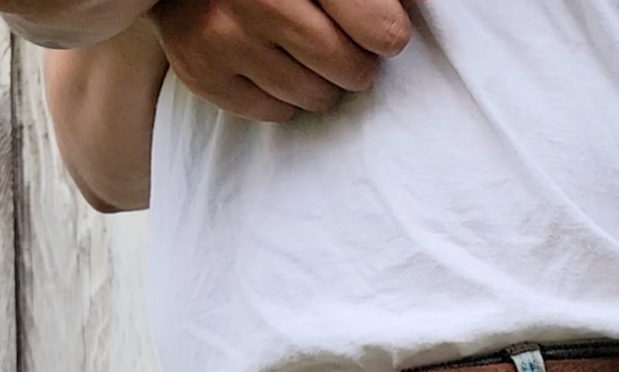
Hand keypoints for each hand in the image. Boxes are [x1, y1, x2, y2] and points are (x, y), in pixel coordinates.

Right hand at [148, 0, 413, 121]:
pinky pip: (276, 113)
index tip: (381, 33)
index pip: (377, 25)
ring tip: (308, 59)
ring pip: (314, 97)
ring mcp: (224, 36)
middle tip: (345, 52)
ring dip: (323, 86)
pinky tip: (274, 68)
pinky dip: (285, 99)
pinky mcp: (204, 73)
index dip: (386, 33)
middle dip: (356, 66)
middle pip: (348, 68)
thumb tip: (414, 10)